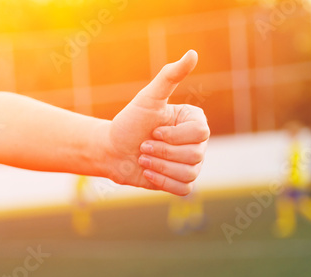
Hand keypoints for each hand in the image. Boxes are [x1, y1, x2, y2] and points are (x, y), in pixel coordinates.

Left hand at [105, 50, 209, 195]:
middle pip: (195, 155)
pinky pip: (184, 189)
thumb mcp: (148, 98)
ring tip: (143, 159)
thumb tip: (192, 53)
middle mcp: (197, 143)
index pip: (200, 133)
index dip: (173, 136)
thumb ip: (170, 76)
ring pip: (190, 173)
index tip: (153, 131)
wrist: (111, 150)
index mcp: (194, 121)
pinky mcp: (180, 182)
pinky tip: (147, 173)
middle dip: (162, 153)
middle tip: (143, 146)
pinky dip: (163, 182)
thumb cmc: (129, 122)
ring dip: (160, 167)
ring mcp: (190, 163)